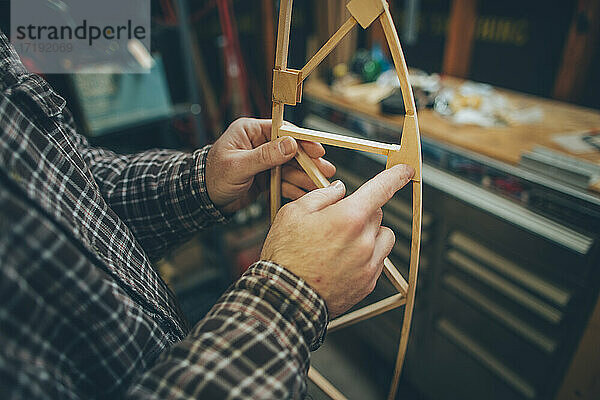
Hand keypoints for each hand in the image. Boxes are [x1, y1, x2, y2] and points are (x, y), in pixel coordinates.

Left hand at [205, 118, 335, 213]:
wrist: (202, 200)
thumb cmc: (212, 178)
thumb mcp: (238, 166)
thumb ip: (264, 156)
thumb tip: (290, 144)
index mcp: (250, 131)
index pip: (282, 131)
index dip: (302, 141)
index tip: (318, 150)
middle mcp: (259, 143)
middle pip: (291, 150)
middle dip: (309, 162)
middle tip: (326, 170)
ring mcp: (264, 161)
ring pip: (290, 167)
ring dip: (305, 177)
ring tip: (320, 187)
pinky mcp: (265, 177)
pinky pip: (284, 181)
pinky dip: (294, 188)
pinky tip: (306, 195)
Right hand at [261, 164, 414, 316]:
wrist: (285, 298)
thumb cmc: (285, 257)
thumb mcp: (293, 213)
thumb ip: (322, 196)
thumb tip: (339, 190)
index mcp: (348, 217)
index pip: (382, 189)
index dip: (396, 176)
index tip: (404, 171)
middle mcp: (364, 240)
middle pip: (378, 214)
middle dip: (362, 212)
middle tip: (337, 222)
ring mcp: (369, 264)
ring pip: (383, 238)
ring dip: (370, 235)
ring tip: (344, 243)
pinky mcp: (368, 283)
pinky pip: (377, 261)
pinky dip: (366, 257)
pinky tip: (342, 262)